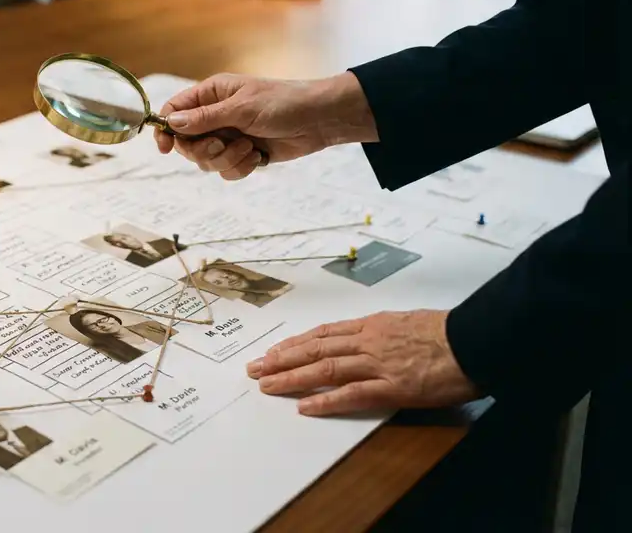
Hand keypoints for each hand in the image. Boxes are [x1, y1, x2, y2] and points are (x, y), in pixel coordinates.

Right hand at [154, 72, 376, 180]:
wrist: (318, 120)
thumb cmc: (283, 103)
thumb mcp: (241, 108)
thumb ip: (205, 118)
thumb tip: (172, 123)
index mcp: (211, 94)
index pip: (174, 111)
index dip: (166, 130)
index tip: (166, 147)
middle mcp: (215, 115)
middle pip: (187, 142)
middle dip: (204, 150)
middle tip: (223, 145)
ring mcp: (229, 136)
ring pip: (206, 161)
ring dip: (226, 160)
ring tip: (249, 149)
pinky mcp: (242, 154)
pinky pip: (226, 171)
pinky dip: (240, 168)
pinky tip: (258, 157)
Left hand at [245, 310, 479, 415]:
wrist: (475, 339)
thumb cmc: (447, 331)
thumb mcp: (407, 322)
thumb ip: (383, 331)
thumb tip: (367, 337)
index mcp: (372, 325)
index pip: (324, 334)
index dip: (295, 344)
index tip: (274, 351)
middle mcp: (368, 341)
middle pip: (315, 349)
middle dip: (282, 359)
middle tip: (255, 368)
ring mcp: (378, 364)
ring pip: (326, 369)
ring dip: (293, 378)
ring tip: (267, 385)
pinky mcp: (393, 387)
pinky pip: (353, 394)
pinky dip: (327, 400)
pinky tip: (305, 407)